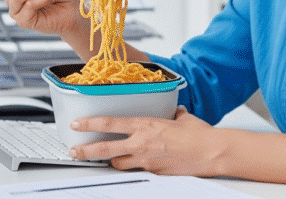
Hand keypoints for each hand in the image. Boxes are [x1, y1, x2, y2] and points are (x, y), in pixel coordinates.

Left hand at [68, 107, 224, 175]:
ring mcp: (147, 160)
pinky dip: (135, 167)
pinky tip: (137, 164)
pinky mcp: (154, 173)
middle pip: (105, 149)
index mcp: (145, 125)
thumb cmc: (199, 134)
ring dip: (112, 161)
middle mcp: (142, 143)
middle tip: (74, 151)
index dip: (90, 124)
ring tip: (107, 158)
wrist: (211, 152)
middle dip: (86, 150)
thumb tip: (173, 112)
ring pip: (118, 163)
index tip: (77, 124)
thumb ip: (172, 114)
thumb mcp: (181, 117)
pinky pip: (138, 170)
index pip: (110, 123)